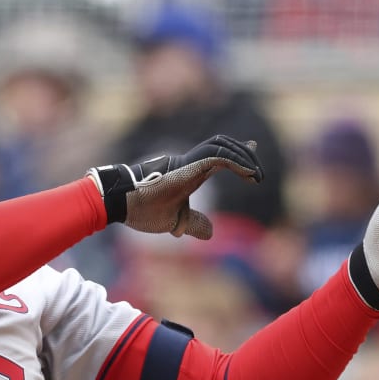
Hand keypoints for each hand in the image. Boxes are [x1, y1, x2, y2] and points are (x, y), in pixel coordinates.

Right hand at [87, 136, 261, 239]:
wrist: (119, 203)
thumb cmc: (141, 210)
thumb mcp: (175, 221)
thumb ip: (193, 223)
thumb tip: (210, 233)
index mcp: (189, 172)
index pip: (218, 155)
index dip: (238, 153)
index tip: (252, 149)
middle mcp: (190, 162)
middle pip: (223, 146)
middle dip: (245, 155)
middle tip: (259, 174)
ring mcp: (187, 162)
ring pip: (222, 146)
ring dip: (243, 157)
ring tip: (256, 176)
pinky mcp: (186, 166)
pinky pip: (217, 157)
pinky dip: (235, 162)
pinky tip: (249, 174)